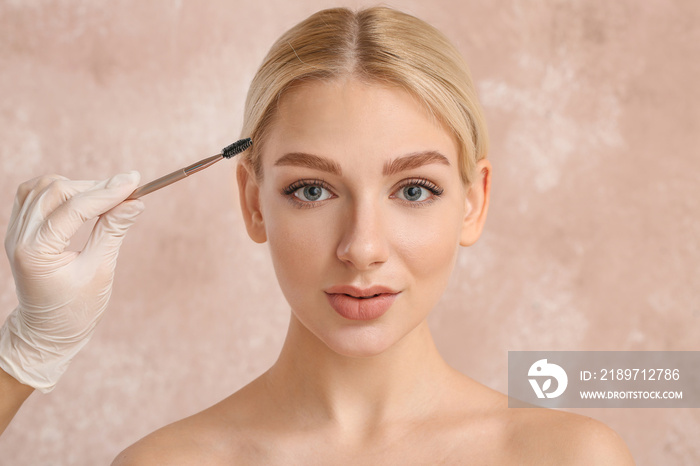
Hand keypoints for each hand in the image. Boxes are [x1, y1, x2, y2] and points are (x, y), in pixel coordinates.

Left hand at [0, 172, 143, 392]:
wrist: (47, 332)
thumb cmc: (75, 310)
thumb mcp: (100, 271)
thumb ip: (113, 231)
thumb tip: (135, 202)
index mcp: (36, 252)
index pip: (74, 208)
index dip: (107, 192)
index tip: (135, 182)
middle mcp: (19, 237)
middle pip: (56, 191)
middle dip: (94, 186)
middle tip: (128, 189)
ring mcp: (15, 232)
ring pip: (43, 187)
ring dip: (77, 185)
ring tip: (106, 196)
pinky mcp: (20, 230)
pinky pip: (34, 195)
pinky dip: (60, 190)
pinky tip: (82, 198)